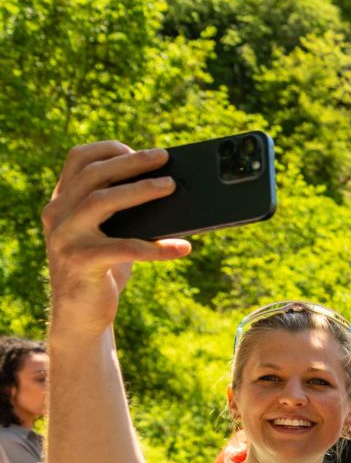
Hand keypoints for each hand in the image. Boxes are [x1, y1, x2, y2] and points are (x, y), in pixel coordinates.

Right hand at [41, 142, 189, 339]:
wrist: (81, 313)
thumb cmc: (104, 267)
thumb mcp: (111, 233)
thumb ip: (125, 211)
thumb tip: (171, 188)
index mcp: (63, 201)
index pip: (77, 159)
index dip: (109, 149)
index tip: (142, 150)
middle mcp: (57, 214)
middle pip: (94, 175)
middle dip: (132, 163)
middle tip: (164, 158)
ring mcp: (65, 238)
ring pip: (101, 200)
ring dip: (140, 190)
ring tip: (172, 187)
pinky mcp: (81, 263)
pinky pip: (124, 248)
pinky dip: (156, 247)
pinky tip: (182, 248)